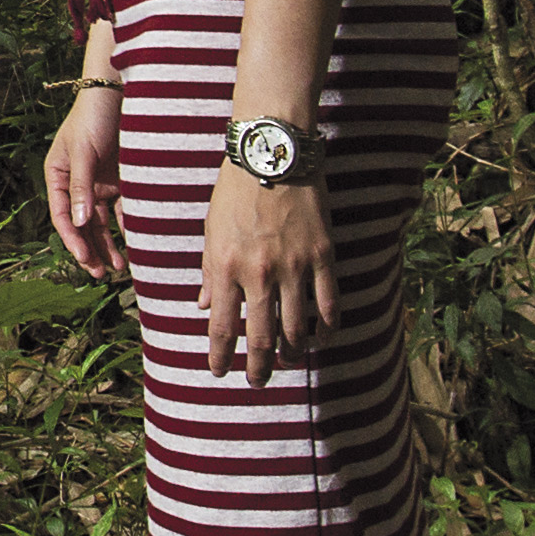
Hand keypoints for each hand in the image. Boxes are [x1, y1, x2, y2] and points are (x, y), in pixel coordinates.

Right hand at [45, 86, 124, 274]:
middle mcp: (75, 184)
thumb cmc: (93, 117)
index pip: (60, 215)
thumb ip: (81, 186)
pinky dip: (124, 227)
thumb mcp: (84, 151)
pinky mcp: (117, 181)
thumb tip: (79, 222)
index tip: (85, 259)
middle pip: (80, 224)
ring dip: (107, 245)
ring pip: (100, 223)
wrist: (118, 94)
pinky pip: (120, 210)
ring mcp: (97, 183)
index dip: (71, 239)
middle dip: (89, 250)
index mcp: (58, 176)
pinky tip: (134, 243)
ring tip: (119, 267)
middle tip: (101, 273)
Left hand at [202, 161, 338, 383]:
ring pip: (297, 327)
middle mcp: (260, 273)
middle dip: (257, 367)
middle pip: (261, 337)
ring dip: (292, 352)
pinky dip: (327, 326)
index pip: (222, 327)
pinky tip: (322, 338)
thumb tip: (206, 307)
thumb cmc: (235, 190)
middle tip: (256, 381)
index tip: (219, 373)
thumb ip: (211, 273)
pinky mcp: (323, 255)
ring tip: (288, 361)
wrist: (272, 154)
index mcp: (226, 267)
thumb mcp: (211, 231)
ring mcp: (294, 266)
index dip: (220, 357)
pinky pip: (328, 302)